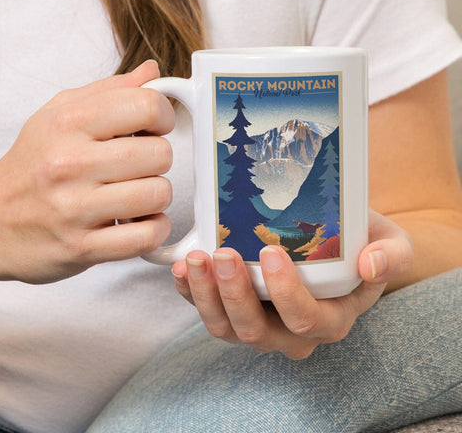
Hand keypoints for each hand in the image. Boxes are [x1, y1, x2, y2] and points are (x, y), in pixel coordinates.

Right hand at [0, 60, 174, 283]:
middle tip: (139, 164)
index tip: (154, 127)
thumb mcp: (57, 114)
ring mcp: (74, 208)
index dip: (162, 115)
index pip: (145, 105)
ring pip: (157, 194)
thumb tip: (152, 72)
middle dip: (158, 158)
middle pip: (159, 153)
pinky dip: (153, 229)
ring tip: (135, 193)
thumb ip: (108, 90)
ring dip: (155, 196)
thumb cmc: (29, 164)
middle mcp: (69, 163)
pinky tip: (138, 221)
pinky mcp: (80, 247)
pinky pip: (146, 236)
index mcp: (66, 122)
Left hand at [171, 209, 412, 358]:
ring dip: (205, 295)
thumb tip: (371, 264)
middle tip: (223, 253)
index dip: (286, 293)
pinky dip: (188, 293)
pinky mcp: (231, 309)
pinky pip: (205, 311)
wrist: (335, 239)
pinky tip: (180, 268)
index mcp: (331, 319)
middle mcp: (291, 332)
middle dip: (235, 294)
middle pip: (257, 331)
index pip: (306, 319)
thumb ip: (392, 255)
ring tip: (195, 259)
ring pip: (225, 328)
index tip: (270, 252)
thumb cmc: (361, 241)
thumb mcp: (391, 242)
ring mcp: (259, 323)